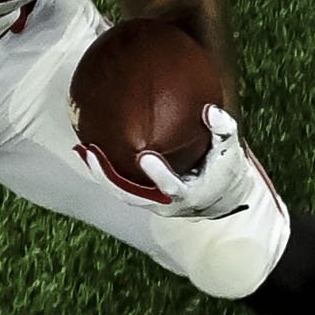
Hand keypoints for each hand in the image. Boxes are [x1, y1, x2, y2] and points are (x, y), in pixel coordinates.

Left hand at [78, 105, 277, 220]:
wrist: (221, 199)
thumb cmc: (225, 170)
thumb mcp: (231, 152)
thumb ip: (223, 130)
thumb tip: (209, 110)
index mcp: (188, 195)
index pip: (171, 187)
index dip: (158, 175)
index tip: (145, 157)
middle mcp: (165, 204)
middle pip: (131, 195)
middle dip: (109, 178)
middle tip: (92, 154)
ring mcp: (152, 203)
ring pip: (120, 191)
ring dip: (99, 173)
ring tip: (83, 150)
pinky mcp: (144, 197)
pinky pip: (121, 184)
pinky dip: (106, 169)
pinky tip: (92, 148)